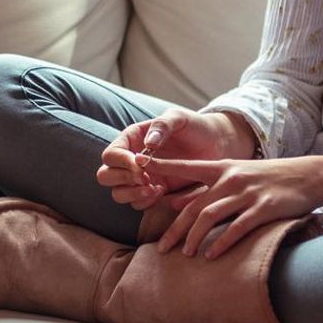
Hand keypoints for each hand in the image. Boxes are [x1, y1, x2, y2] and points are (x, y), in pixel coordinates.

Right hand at [95, 107, 241, 209]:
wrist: (216, 145)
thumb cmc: (195, 127)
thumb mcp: (179, 118)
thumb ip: (163, 125)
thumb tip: (149, 143)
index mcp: (131, 139)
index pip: (111, 155)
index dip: (121, 163)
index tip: (140, 167)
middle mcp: (130, 159)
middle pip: (106, 176)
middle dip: (122, 180)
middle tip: (145, 180)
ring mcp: (140, 177)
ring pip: (118, 193)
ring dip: (132, 194)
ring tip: (155, 189)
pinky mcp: (152, 192)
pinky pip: (136, 203)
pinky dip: (144, 202)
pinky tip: (161, 192)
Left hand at [142, 156, 322, 258]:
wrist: (308, 176)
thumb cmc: (268, 178)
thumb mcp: (235, 176)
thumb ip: (205, 188)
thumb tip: (173, 202)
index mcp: (221, 168)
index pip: (184, 169)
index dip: (160, 169)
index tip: (136, 168)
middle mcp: (230, 178)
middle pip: (194, 205)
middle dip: (175, 228)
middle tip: (161, 249)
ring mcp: (247, 193)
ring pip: (211, 216)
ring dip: (195, 237)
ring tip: (186, 255)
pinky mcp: (264, 207)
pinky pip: (237, 227)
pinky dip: (222, 242)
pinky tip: (212, 255)